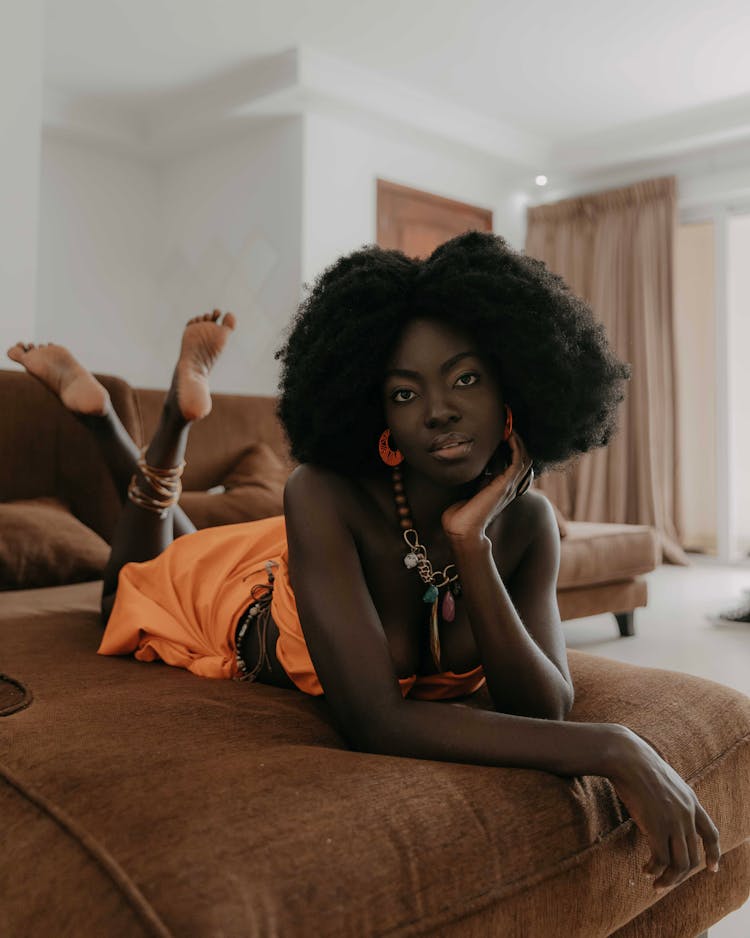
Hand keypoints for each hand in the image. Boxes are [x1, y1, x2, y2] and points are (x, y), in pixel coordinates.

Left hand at [441, 431, 533, 540]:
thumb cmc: (459, 514)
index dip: (513, 446)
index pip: (515, 462)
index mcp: (501, 487)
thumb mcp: (467, 490)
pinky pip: (519, 461)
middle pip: (524, 457)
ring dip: (519, 440)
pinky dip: (516, 446)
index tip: (502, 430)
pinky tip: (508, 435)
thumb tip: (466, 460)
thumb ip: (472, 477)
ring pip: (525, 457)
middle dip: (518, 439)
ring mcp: (509, 486)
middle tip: (507, 423)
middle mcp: (509, 486)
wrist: (461, 530)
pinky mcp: (505, 485)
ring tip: (509, 426)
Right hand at [606, 728, 720, 890]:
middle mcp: (687, 814)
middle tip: (667, 881)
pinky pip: (661, 860)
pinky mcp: (657, 828)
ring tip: (656, 884)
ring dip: (669, 879)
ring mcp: (674, 822)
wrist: (626, 758)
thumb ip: (670, 796)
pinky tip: (645, 870)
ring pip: (680, 864)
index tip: (712, 869)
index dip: (714, 853)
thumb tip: (663, 806)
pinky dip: (654, 870)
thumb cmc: (637, 764)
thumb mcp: (664, 779)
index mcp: (691, 800)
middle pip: (694, 856)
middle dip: (681, 875)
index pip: (711, 833)